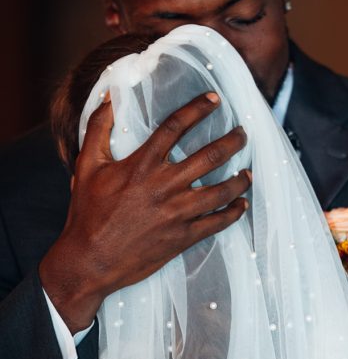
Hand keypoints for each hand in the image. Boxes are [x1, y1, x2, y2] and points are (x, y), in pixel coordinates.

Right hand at [40, 91, 250, 333]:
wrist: (89, 261)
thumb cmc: (87, 212)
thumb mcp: (86, 166)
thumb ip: (98, 128)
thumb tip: (109, 96)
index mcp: (142, 165)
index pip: (175, 126)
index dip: (197, 109)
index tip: (214, 99)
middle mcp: (164, 186)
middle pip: (210, 156)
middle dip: (232, 141)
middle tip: (243, 133)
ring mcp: (177, 212)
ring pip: (221, 190)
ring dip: (240, 179)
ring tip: (249, 172)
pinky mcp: (183, 237)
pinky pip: (218, 222)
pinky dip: (234, 212)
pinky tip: (242, 204)